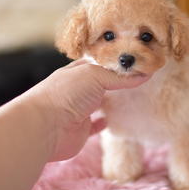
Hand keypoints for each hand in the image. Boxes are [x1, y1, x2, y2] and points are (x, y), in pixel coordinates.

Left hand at [24, 59, 148, 160]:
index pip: (98, 62)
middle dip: (115, 80)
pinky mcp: (80, 131)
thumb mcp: (95, 75)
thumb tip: (144, 74)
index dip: (115, 60)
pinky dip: (104, 122)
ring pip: (98, 103)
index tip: (134, 59)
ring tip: (131, 96)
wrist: (44, 127)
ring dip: (111, 100)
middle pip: (99, 82)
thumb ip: (118, 77)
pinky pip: (95, 125)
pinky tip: (114, 119)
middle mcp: (76, 89)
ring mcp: (78, 110)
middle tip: (138, 76)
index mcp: (76, 71)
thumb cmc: (66, 93)